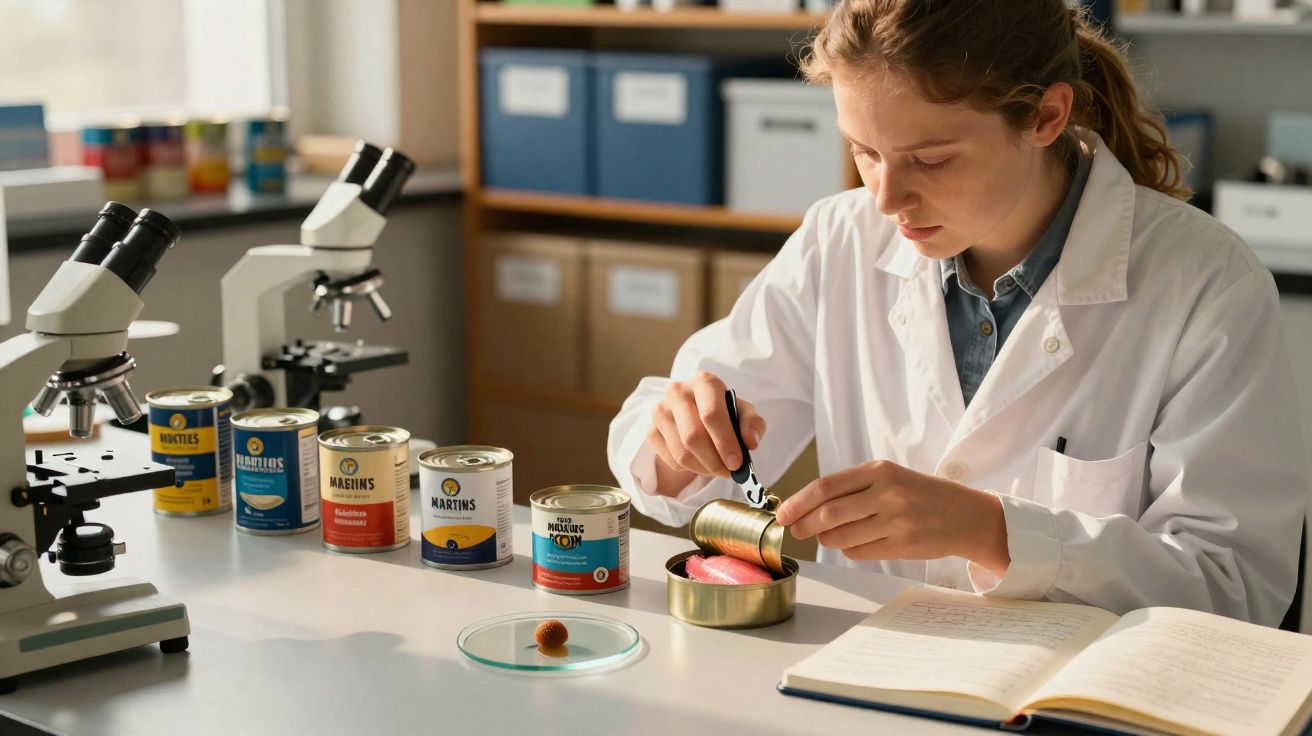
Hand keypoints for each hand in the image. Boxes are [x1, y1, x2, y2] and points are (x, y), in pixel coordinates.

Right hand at [647, 371, 766, 480]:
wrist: (695, 411)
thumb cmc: (723, 410)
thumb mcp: (743, 412)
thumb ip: (753, 424)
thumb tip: (750, 442)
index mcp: (704, 382)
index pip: (711, 414)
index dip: (725, 442)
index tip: (736, 463)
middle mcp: (678, 391)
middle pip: (693, 436)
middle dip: (714, 461)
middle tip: (728, 471)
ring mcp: (661, 410)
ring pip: (681, 452)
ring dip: (703, 468)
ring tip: (717, 468)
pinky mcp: (651, 429)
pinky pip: (671, 460)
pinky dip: (689, 468)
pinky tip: (701, 462)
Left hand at [775, 460, 1009, 575]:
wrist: (967, 516)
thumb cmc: (921, 494)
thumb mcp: (890, 477)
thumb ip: (852, 487)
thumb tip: (807, 506)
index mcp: (880, 471)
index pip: (826, 487)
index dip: (799, 503)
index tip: (783, 514)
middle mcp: (887, 494)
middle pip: (829, 513)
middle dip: (804, 525)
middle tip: (794, 530)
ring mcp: (896, 522)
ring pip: (840, 536)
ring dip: (824, 540)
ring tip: (825, 536)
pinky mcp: (902, 546)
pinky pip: (858, 552)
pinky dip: (847, 549)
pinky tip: (852, 543)